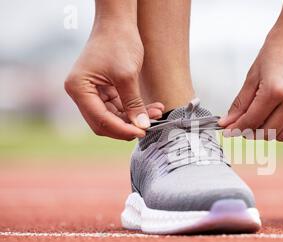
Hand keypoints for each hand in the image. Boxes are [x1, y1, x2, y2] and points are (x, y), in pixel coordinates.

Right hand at [65, 25, 163, 139]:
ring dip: (134, 118)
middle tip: (148, 127)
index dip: (121, 129)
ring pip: (113, 117)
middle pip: (103, 122)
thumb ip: (133, 104)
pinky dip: (134, 109)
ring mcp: (91, 93)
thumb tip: (142, 126)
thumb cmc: (118, 42)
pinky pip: (119, 108)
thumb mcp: (127, 76)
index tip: (142, 131)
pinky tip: (153, 108)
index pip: (100, 119)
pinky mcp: (103, 91)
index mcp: (78, 88)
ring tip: (156, 112)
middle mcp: (81, 93)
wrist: (119, 23)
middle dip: (127, 126)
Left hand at [219, 21, 282, 140]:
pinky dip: (282, 127)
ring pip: (282, 134)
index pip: (251, 121)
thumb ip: (240, 103)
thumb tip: (227, 124)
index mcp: (275, 91)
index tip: (228, 131)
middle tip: (241, 125)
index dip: (237, 129)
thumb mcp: (253, 75)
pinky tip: (274, 115)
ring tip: (258, 119)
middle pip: (266, 132)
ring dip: (267, 132)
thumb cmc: (277, 49)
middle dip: (250, 132)